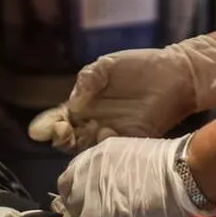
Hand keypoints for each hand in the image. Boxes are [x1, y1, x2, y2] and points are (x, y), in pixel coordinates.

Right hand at [28, 36, 215, 151]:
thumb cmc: (140, 66)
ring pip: (88, 149)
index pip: (59, 119)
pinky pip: (114, 151)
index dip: (47, 126)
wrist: (176, 73)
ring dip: (82, 143)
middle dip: (60, 138)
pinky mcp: (132, 142)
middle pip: (68, 139)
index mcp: (85, 104)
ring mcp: (112, 134)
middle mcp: (94, 123)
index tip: (39, 129)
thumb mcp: (109, 65)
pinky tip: (107, 132)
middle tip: (61, 131)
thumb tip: (73, 102)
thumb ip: (88, 78)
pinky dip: (106, 145)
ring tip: (89, 128)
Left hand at [56, 134, 211, 216]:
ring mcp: (94, 186)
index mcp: (102, 151)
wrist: (181, 171)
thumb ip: (115, 166)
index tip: (85, 199)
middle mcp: (93, 165)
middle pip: (69, 188)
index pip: (75, 171)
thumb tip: (110, 180)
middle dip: (76, 203)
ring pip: (75, 208)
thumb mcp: (133, 156)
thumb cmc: (166, 165)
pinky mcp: (100, 209)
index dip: (78, 187)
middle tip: (89, 216)